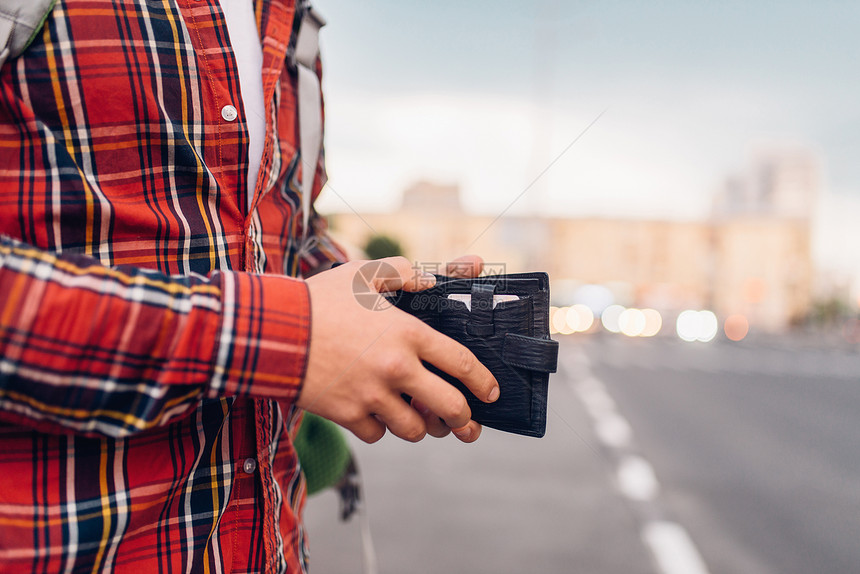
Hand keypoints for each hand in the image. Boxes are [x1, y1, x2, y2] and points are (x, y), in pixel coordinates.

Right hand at [301, 255, 498, 443]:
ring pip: (414, 429)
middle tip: (465, 422)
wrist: (271, 331)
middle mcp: (396, 368)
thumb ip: (402, 272)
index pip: (462, 363)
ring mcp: (372, 395)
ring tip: (417, 417)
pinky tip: (376, 414)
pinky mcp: (347, 415)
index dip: (483, 382)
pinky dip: (379, 428)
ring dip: (419, 426)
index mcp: (408, 334)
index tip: (491, 393)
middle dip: (464, 420)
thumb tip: (430, 280)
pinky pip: (377, 434)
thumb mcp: (362, 273)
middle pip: (450, 408)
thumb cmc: (318, 300)